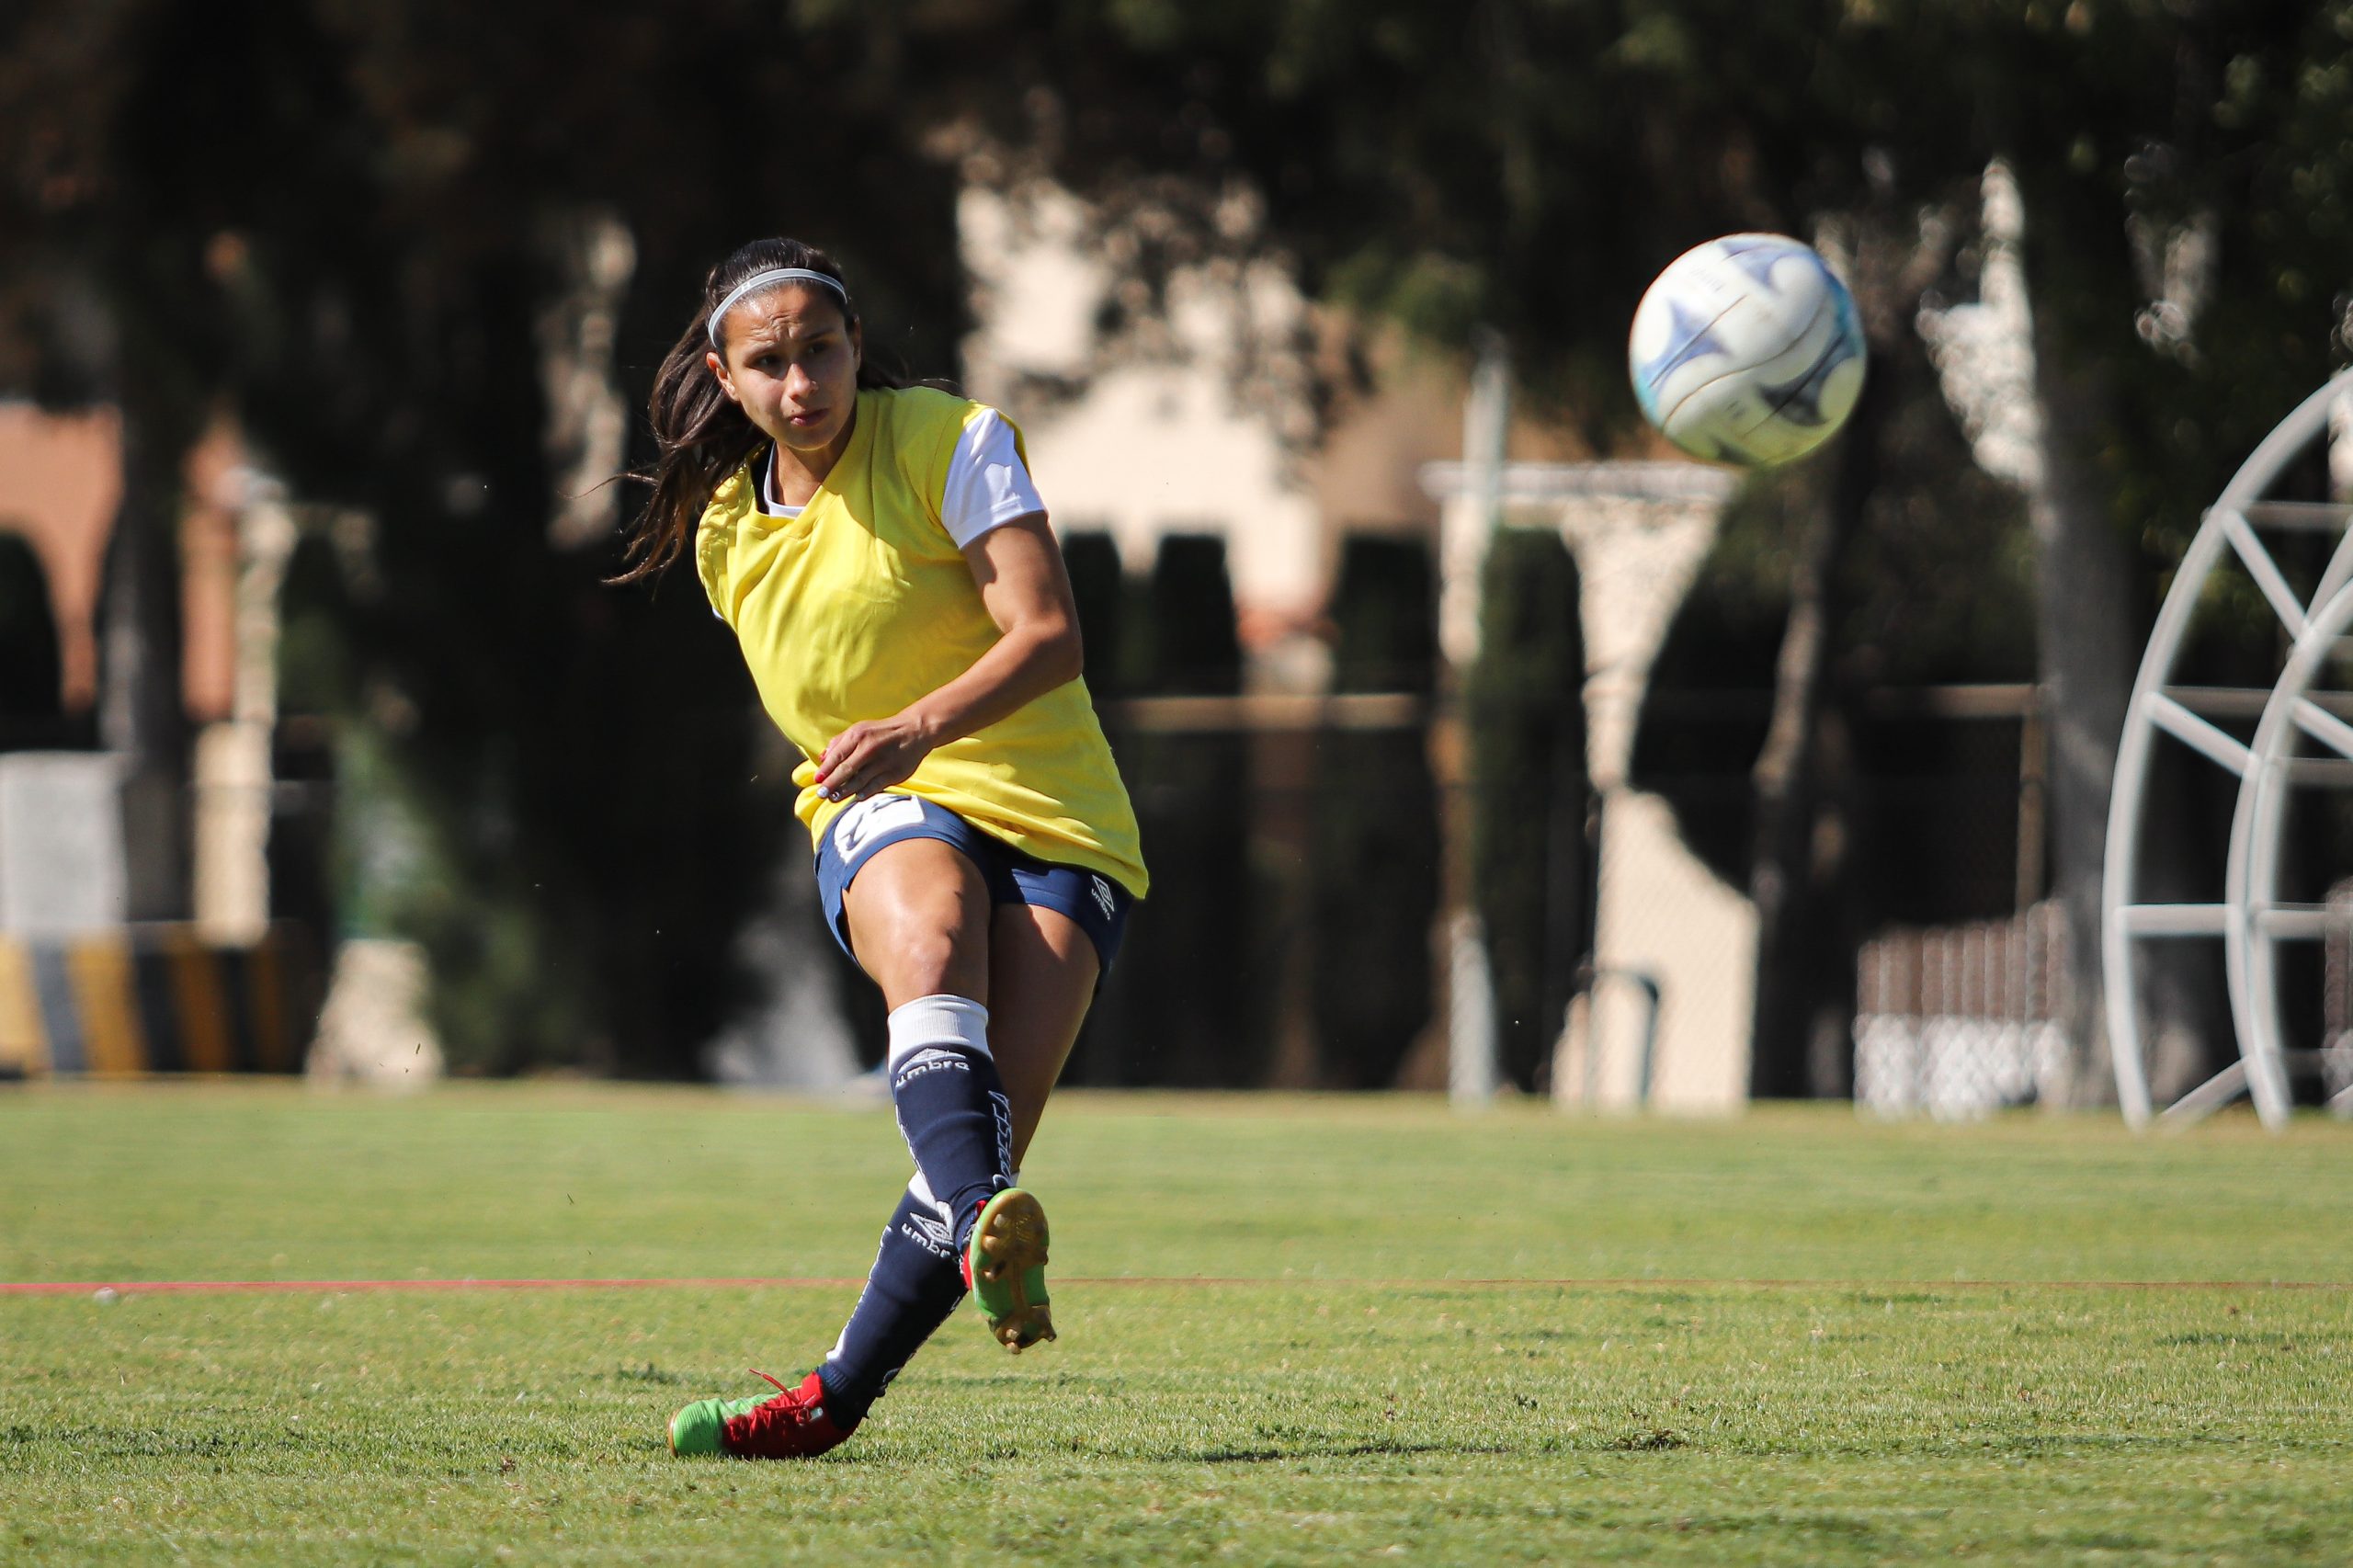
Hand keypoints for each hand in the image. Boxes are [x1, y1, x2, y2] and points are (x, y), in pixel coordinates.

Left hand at [813, 712, 936, 802]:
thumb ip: (839, 742)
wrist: (914, 731)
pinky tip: (855, 797)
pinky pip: (875, 786)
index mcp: (858, 735)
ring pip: (859, 781)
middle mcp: (870, 748)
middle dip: (831, 784)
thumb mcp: (859, 729)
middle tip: (821, 794)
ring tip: (834, 798)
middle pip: (845, 771)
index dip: (825, 770)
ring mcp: (883, 761)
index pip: (837, 756)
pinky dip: (864, 793)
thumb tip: (822, 758)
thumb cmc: (881, 732)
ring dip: (844, 791)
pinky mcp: (895, 773)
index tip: (816, 781)